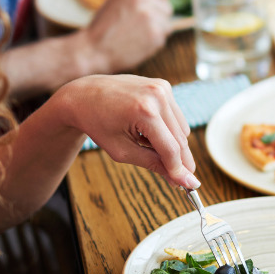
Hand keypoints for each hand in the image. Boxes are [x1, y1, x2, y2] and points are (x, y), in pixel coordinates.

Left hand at [55, 74, 199, 187]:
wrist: (84, 95)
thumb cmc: (98, 124)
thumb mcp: (122, 151)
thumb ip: (154, 165)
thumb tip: (182, 180)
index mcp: (144, 111)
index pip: (171, 148)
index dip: (180, 170)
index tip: (190, 187)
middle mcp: (157, 96)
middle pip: (181, 139)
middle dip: (181, 161)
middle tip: (180, 180)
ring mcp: (162, 88)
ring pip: (182, 129)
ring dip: (173, 144)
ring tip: (146, 144)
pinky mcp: (164, 86)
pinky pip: (176, 117)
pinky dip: (168, 130)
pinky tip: (147, 130)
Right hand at [80, 0, 171, 74]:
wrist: (93, 51)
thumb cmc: (104, 27)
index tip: (157, 2)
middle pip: (167, 6)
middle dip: (157, 16)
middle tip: (139, 25)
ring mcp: (149, 15)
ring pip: (167, 22)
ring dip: (157, 30)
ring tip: (136, 34)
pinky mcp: (155, 33)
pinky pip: (164, 36)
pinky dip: (155, 41)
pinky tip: (138, 42)